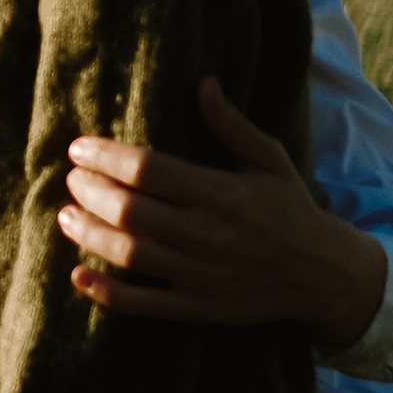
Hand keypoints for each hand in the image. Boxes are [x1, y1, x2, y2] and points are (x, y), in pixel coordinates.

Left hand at [61, 79, 386, 350]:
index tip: (79, 147)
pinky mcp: (200, 309)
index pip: (150, 171)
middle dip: (91, 192)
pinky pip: (144, 304)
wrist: (326, 276)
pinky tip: (78, 274)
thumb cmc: (291, 209)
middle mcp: (210, 235)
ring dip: (90, 234)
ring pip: (131, 254)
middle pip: (132, 211)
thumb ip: (232, 125)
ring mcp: (203, 276)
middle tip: (72, 179)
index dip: (107, 157)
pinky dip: (107, 292)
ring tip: (66, 215)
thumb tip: (203, 83)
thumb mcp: (269, 160)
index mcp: (223, 194)